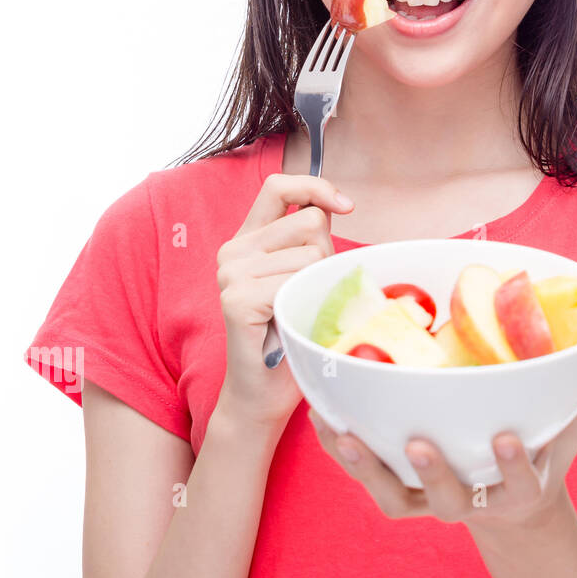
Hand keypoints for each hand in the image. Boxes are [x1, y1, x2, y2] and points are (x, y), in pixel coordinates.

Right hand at [216, 171, 354, 429]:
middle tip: (309, 293)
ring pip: (310, 254)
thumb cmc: (292, 333)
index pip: (279, 185)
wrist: (265, 392)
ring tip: (299, 312)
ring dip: (319, 285)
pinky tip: (290, 323)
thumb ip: (310, 238)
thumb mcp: (303, 274)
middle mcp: (233, 251)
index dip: (316, 186)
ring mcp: (230, 275)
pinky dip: (305, 303)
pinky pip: (295, 283)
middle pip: (309, 221)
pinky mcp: (235, 300)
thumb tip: (338, 203)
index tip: (346, 205)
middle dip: (326, 254)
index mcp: (248, 238)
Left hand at [308, 389, 576, 531]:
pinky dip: (342, 453)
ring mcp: (434, 501)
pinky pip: (369, 479)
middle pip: (451, 500)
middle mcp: (476, 500)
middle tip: (421, 443)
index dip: (514, 464)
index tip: (506, 437)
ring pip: (398, 498)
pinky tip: (324, 416)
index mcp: (522, 485)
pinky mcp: (404, 493)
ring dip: (369, 469)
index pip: (523, 481)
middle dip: (436, 476)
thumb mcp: (573, 423)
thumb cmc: (544, 448)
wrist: (513, 505)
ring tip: (345, 432)